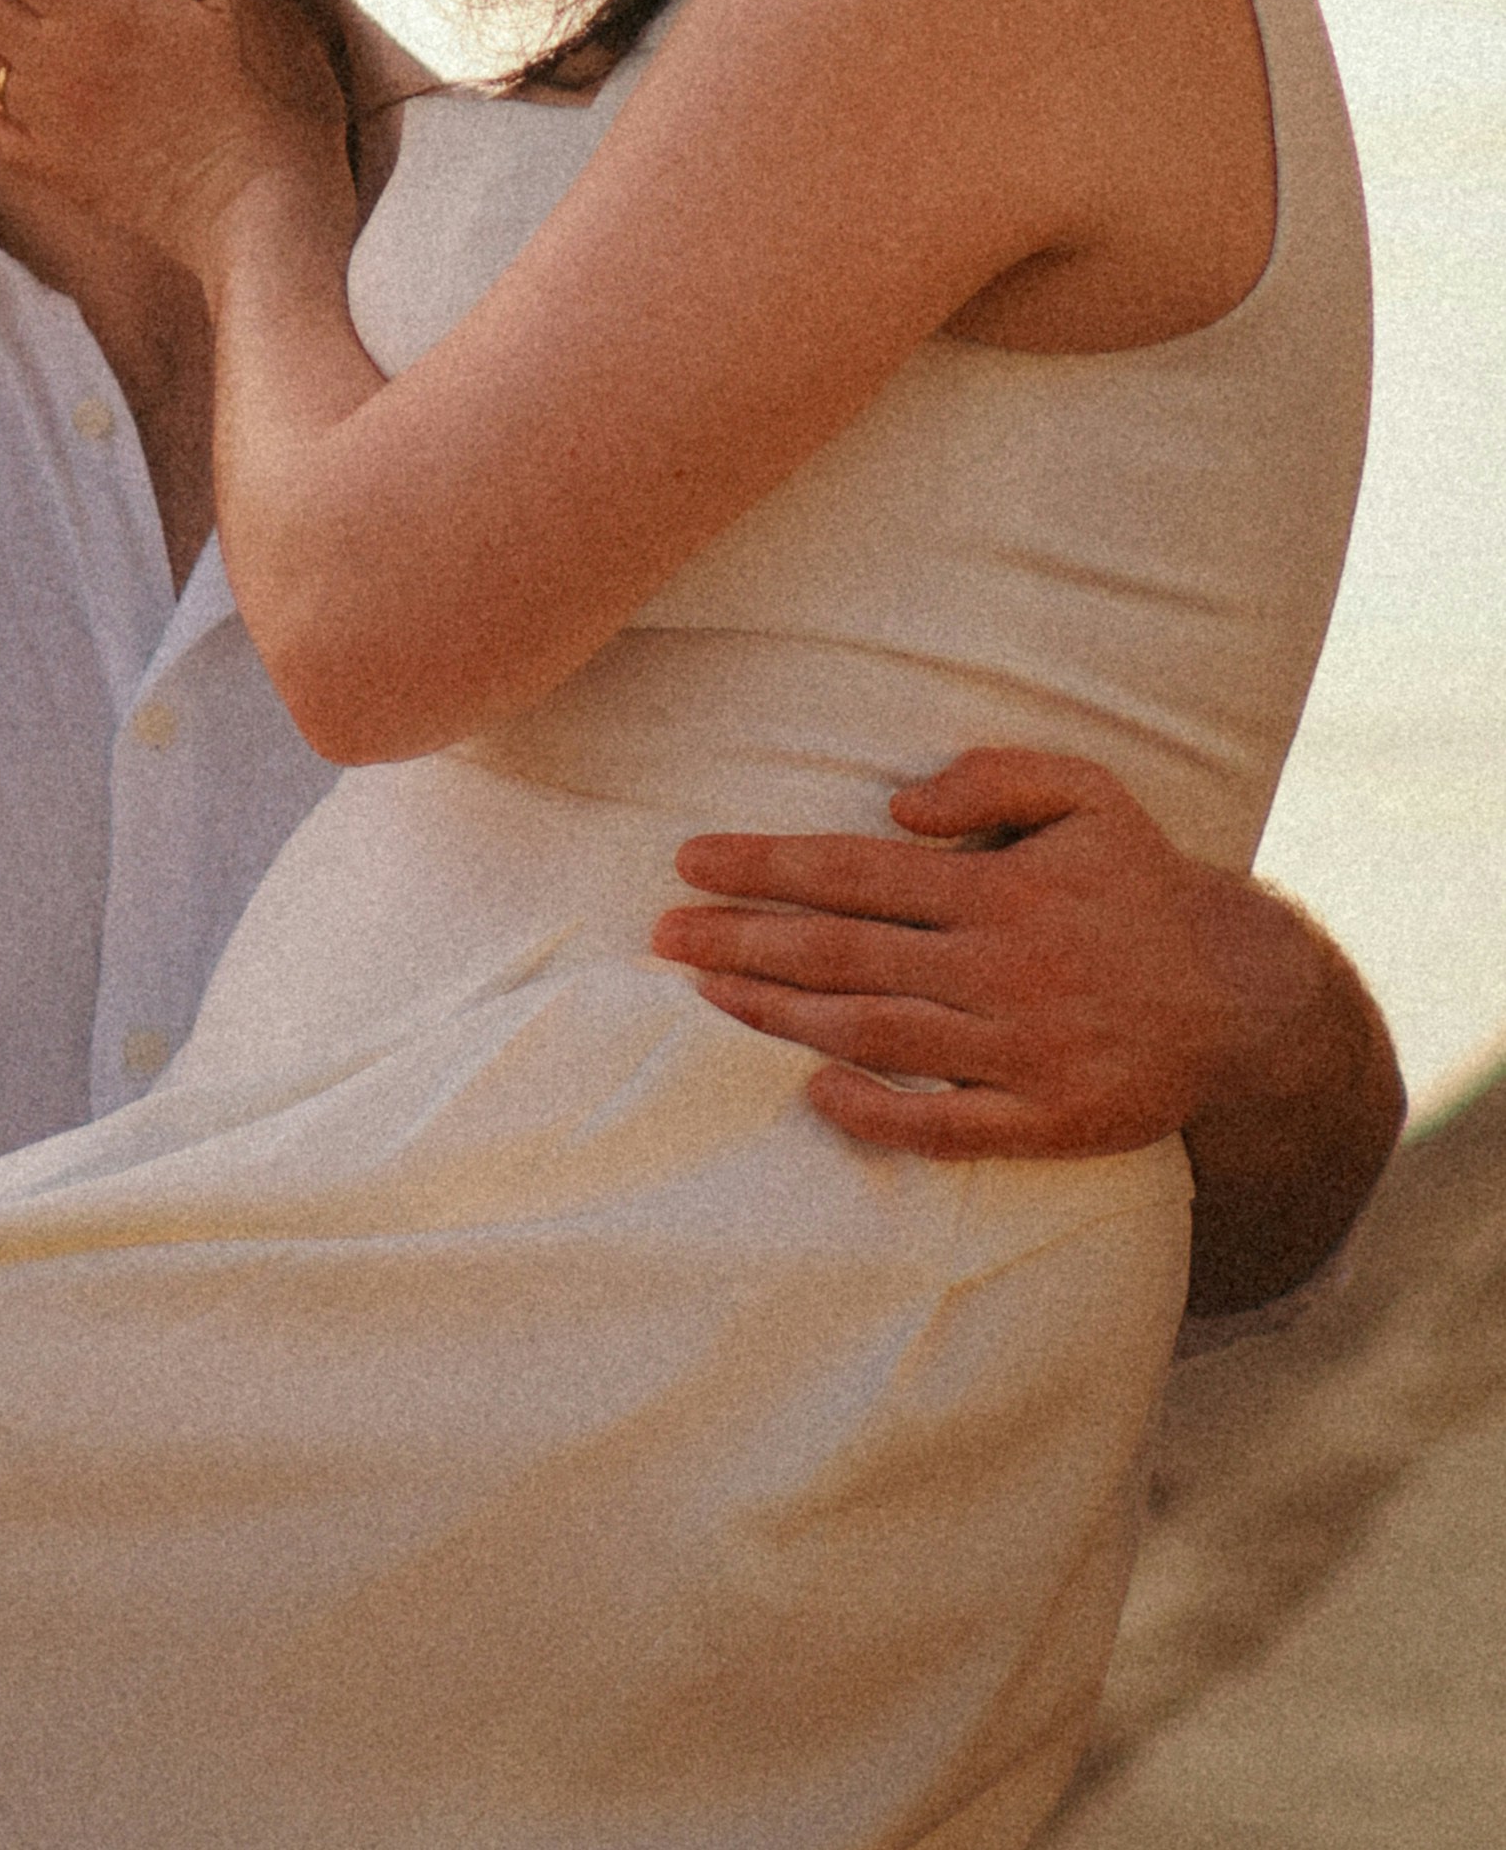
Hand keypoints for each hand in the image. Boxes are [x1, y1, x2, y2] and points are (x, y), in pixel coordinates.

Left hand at [651, 747, 1299, 1159]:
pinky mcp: (1045, 1120)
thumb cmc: (1141, 883)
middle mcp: (1001, 969)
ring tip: (704, 995)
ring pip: (873, 1034)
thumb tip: (899, 806)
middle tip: (662, 934)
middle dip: (742, 942)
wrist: (1242, 997)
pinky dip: (873, 1112)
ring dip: (778, 1015)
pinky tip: (809, 1091)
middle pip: (843, 954)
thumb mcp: (1088, 792)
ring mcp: (1020, 1051)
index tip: (688, 861)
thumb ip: (995, 778)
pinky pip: (943, 1127)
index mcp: (1001, 889)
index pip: (854, 873)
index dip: (764, 867)